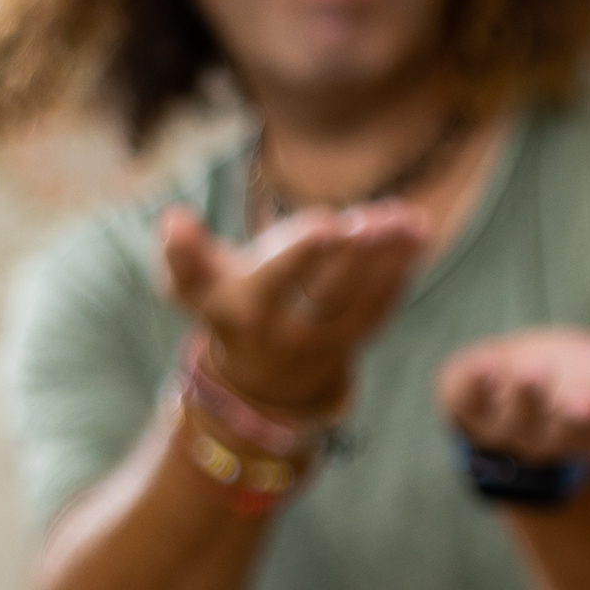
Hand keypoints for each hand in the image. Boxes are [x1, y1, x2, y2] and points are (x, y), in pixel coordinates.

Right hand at [158, 200, 432, 418]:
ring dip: (381, 255)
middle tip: (360, 219)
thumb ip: (184, 254)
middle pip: (313, 289)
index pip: (244, 279)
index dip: (266, 251)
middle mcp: (274, 329)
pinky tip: (418, 232)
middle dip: (336, 254)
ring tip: (399, 217)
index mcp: (233, 308)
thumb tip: (172, 219)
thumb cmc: (227, 301)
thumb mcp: (195, 284)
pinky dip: (401, 267)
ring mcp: (318, 339)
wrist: (266, 373)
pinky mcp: (353, 340)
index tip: (298, 221)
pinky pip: (381, 305)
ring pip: (354, 296)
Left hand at [433, 327, 589, 463]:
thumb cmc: (587, 384)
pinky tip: (487, 365)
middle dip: (573, 418)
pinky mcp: (466, 398)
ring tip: (535, 371)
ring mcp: (503, 420)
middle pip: (562, 431)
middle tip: (587, 404)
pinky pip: (466, 397)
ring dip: (525, 396)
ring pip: (514, 417)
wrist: (513, 384)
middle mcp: (547, 434)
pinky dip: (473, 383)